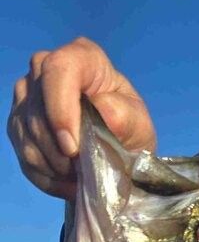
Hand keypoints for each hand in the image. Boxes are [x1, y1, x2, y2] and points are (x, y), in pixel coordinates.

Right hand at [7, 36, 155, 199]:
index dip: (60, 109)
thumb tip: (101, 109)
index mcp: (83, 58)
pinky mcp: (18, 121)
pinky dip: (45, 176)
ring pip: (25, 132)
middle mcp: (46, 67)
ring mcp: (27, 93)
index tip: (72, 147)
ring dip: (52, 165)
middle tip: (80, 172)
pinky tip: (66, 183)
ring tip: (78, 178)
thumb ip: (123, 116)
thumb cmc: (129, 130)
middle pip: (37, 107)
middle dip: (57, 149)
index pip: (59, 69)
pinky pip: (22, 152)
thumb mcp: (138, 125)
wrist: (116, 152)